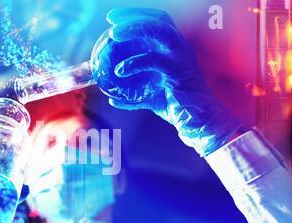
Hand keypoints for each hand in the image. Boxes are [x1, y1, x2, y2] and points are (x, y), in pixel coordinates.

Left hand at [101, 8, 241, 155]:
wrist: (196, 121)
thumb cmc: (177, 107)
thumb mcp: (150, 99)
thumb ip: (132, 97)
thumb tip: (112, 100)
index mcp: (174, 50)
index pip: (157, 23)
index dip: (136, 17)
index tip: (114, 20)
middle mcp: (180, 48)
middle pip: (157, 20)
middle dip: (133, 15)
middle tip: (111, 20)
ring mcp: (180, 56)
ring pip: (157, 30)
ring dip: (134, 29)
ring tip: (113, 36)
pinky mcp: (177, 69)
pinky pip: (152, 60)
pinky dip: (133, 63)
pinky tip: (119, 71)